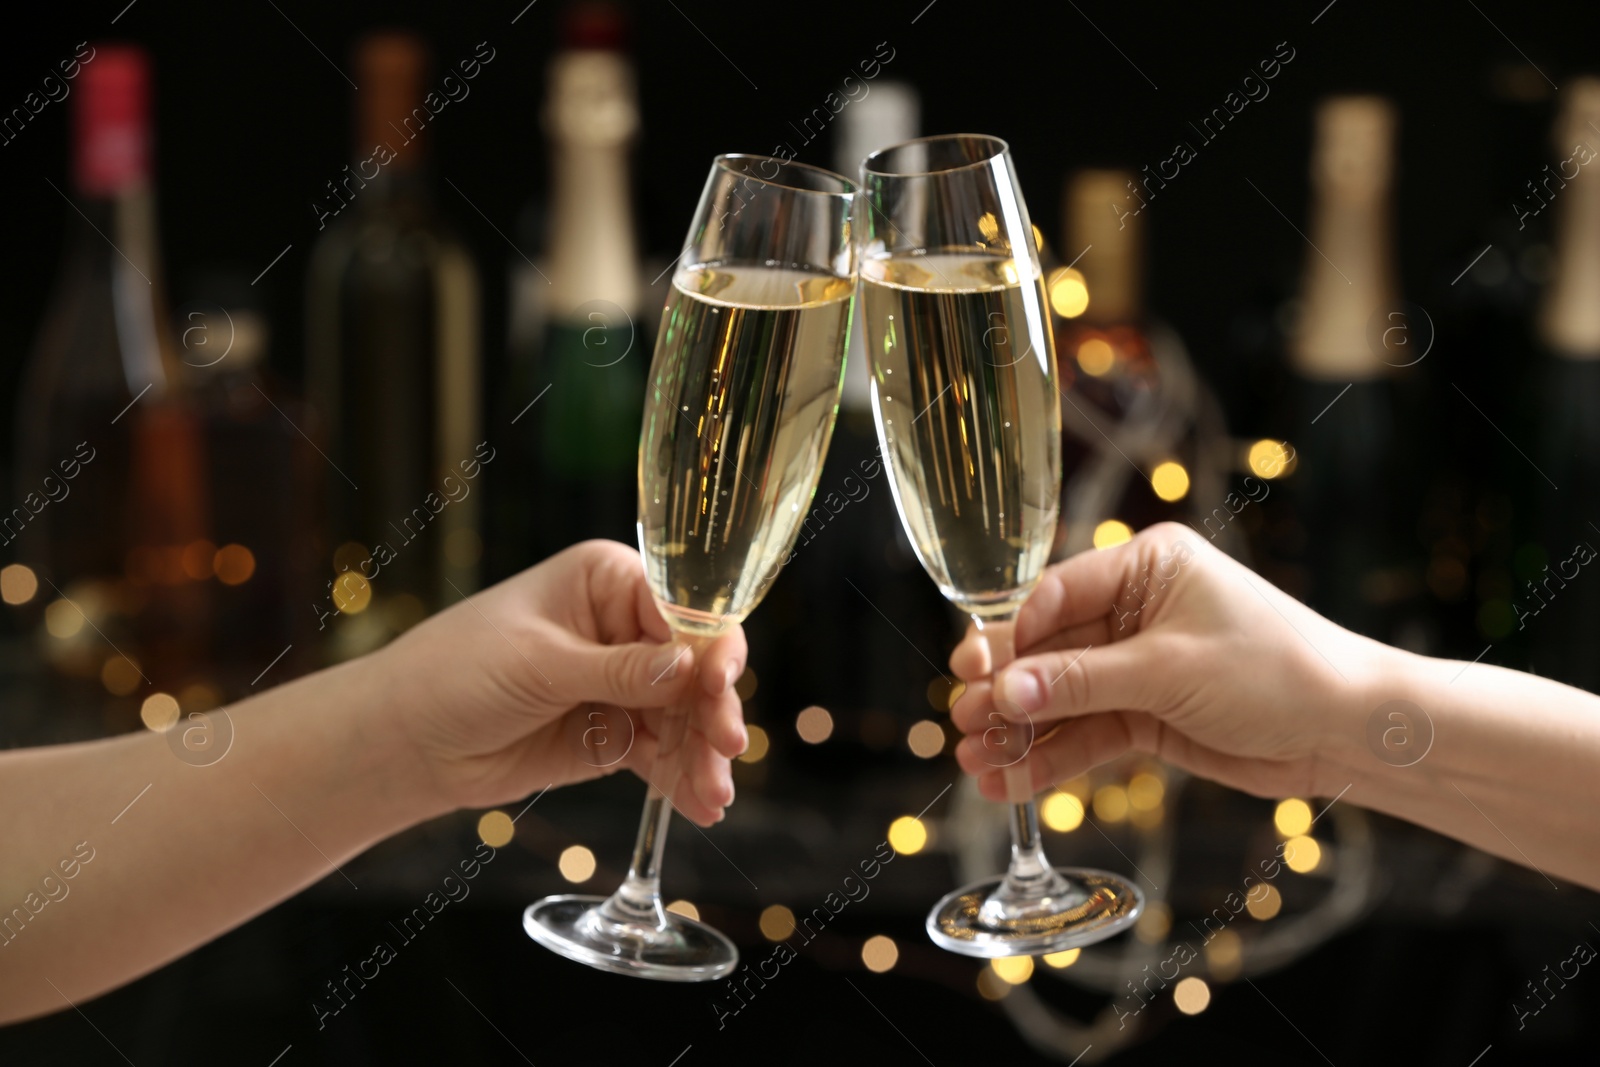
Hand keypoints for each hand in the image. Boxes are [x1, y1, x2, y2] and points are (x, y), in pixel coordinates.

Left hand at [372, 540, 747, 824]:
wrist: (406, 742)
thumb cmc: (455, 672)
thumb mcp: (539, 664)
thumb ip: (617, 670)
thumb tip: (689, 668)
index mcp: (607, 582)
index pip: (681, 610)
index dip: (710, 647)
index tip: (720, 684)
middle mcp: (624, 628)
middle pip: (693, 667)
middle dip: (712, 710)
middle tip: (727, 748)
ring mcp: (622, 684)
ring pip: (683, 718)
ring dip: (703, 755)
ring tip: (715, 795)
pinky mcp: (613, 734)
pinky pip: (660, 755)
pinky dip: (680, 779)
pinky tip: (700, 806)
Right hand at [949, 523, 1388, 801]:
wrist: (1347, 730)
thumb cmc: (1275, 670)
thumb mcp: (1167, 670)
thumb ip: (1081, 681)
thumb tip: (1004, 691)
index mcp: (1146, 566)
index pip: (1055, 594)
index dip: (1011, 636)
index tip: (973, 672)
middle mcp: (1138, 609)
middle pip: (1050, 649)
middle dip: (1007, 689)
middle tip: (963, 719)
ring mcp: (1140, 665)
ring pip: (1063, 698)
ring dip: (1021, 731)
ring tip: (975, 762)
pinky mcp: (1149, 714)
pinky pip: (1088, 734)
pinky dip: (1054, 757)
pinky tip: (1012, 781)